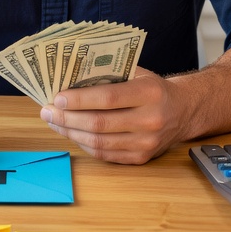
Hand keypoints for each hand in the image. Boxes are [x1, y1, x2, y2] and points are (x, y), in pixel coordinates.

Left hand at [38, 68, 186, 163]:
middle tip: (47, 111)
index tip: (57, 97)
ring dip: (70, 133)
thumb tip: (70, 79)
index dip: (79, 99)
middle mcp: (150, 120)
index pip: (108, 98)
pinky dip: (84, 144)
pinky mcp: (141, 158)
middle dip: (67, 118)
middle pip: (99, 123)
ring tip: (54, 122)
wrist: (184, 111)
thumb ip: (110, 75)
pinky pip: (105, 154)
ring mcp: (146, 143)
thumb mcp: (138, 73)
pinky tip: (71, 133)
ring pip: (98, 142)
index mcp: (150, 93)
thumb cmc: (154, 89)